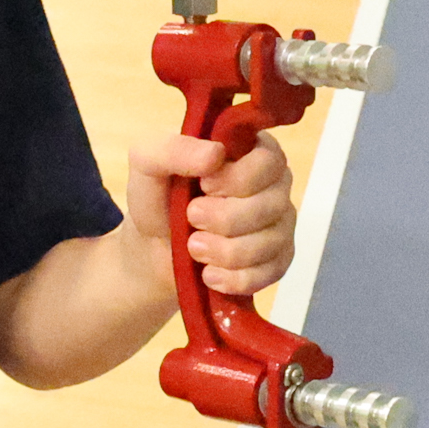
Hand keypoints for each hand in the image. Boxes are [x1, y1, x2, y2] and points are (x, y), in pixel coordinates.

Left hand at [126, 131, 295, 295]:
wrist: (153, 250)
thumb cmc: (157, 199)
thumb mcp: (148, 164)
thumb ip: (172, 149)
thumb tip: (215, 154)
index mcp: (251, 150)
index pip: (269, 161)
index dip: (236, 179)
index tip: (203, 185)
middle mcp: (274, 184)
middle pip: (271, 204)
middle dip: (224, 219)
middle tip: (191, 218)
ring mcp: (280, 224)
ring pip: (270, 242)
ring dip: (224, 251)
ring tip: (194, 247)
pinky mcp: (277, 260)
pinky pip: (270, 272)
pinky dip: (234, 278)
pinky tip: (210, 273)